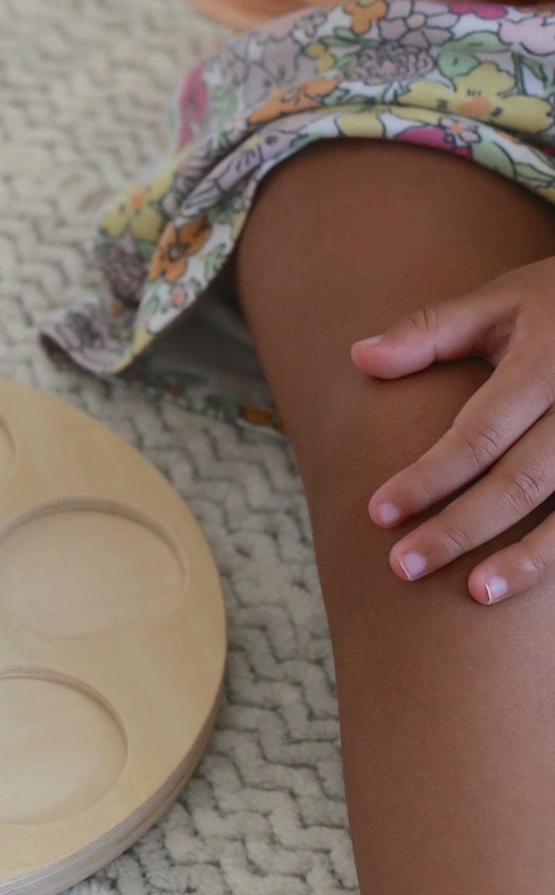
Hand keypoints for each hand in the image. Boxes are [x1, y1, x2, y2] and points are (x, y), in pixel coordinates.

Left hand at [352, 257, 554, 603]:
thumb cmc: (554, 305)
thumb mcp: (500, 301)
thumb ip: (431, 331)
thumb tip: (359, 357)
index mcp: (544, 364)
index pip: (479, 434)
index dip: (429, 477)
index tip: (378, 514)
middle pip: (521, 482)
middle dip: (461, 529)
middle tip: (402, 567)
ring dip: (527, 559)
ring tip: (475, 593)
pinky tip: (528, 583)